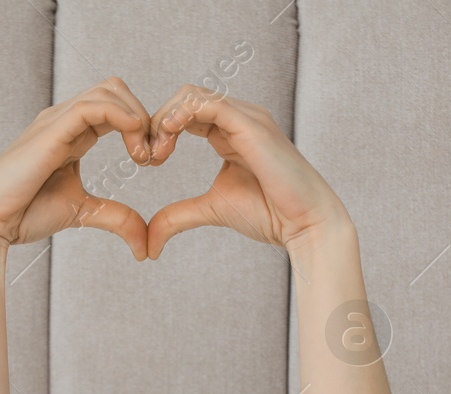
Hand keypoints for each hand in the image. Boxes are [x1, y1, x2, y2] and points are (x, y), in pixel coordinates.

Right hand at [0, 78, 153, 259]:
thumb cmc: (25, 213)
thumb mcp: (83, 212)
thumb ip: (115, 218)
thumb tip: (144, 245)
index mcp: (73, 133)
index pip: (116, 108)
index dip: (143, 127)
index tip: (154, 160)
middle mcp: (65, 119)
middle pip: (116, 89)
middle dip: (145, 116)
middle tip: (153, 156)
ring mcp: (57, 120)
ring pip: (109, 90)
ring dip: (137, 117)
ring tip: (142, 155)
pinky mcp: (52, 129)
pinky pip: (94, 106)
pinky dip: (122, 117)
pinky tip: (134, 143)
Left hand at [145, 86, 350, 257]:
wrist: (303, 224)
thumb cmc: (268, 215)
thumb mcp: (211, 210)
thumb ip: (178, 216)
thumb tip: (150, 243)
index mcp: (229, 132)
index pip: (185, 111)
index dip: (160, 129)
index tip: (147, 160)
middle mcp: (239, 117)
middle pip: (184, 97)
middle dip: (157, 121)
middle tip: (146, 157)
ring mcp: (247, 117)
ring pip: (192, 94)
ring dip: (165, 118)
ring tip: (157, 152)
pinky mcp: (252, 124)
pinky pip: (210, 103)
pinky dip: (183, 114)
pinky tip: (169, 137)